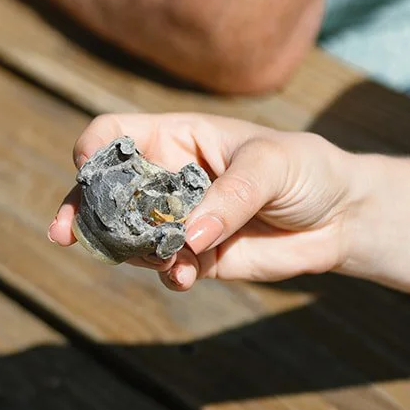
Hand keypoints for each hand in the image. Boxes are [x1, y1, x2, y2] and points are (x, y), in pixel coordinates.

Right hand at [49, 112, 353, 289]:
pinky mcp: (195, 256)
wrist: (340, 216)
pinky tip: (185, 275)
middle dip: (84, 211)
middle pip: (105, 190)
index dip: (93, 150)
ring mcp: (177, 218)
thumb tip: (188, 236)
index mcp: (176, 135)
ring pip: (128, 235)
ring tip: (164, 258)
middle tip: (68, 234)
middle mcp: (167, 175)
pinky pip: (162, 267)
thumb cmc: (305, 168)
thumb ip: (229, 196)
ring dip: (132, 249)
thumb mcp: (272, 165)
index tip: (86, 173)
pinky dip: (165, 273)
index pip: (113, 134)